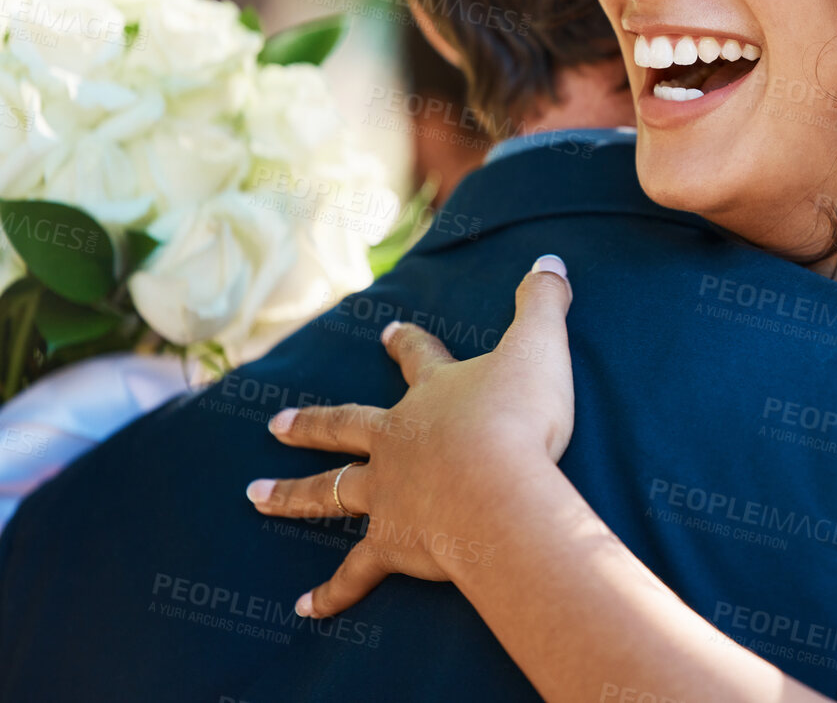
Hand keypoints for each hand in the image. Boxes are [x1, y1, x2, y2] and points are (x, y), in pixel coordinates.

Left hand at [245, 254, 575, 617]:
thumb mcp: (540, 346)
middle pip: (344, 428)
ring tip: (255, 497)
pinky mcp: (392, 542)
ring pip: (328, 494)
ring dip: (291, 496)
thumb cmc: (521, 418)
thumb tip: (551, 258)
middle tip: (274, 424)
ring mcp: (388, 493)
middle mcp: (397, 442)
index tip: (390, 331)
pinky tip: (305, 608)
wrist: (498, 489)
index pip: (417, 359)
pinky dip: (332, 592)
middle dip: (311, 424)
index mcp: (432, 395)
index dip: (407, 344)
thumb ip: (543, 303)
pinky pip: (355, 573)